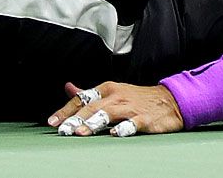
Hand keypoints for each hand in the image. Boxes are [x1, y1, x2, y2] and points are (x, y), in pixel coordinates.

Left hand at [47, 81, 183, 136]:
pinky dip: (124, 128)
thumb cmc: (137, 98)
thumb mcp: (112, 92)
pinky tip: (115, 134)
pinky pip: (132, 123)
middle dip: (75, 119)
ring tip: (81, 132)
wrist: (170, 100)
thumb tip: (68, 88)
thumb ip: (89, 93)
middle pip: (91, 107)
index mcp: (106, 90)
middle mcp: (116, 97)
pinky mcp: (144, 118)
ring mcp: (130, 107)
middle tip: (63, 130)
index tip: (52, 122)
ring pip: (108, 114)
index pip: (81, 99)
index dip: (65, 110)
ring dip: (93, 123)